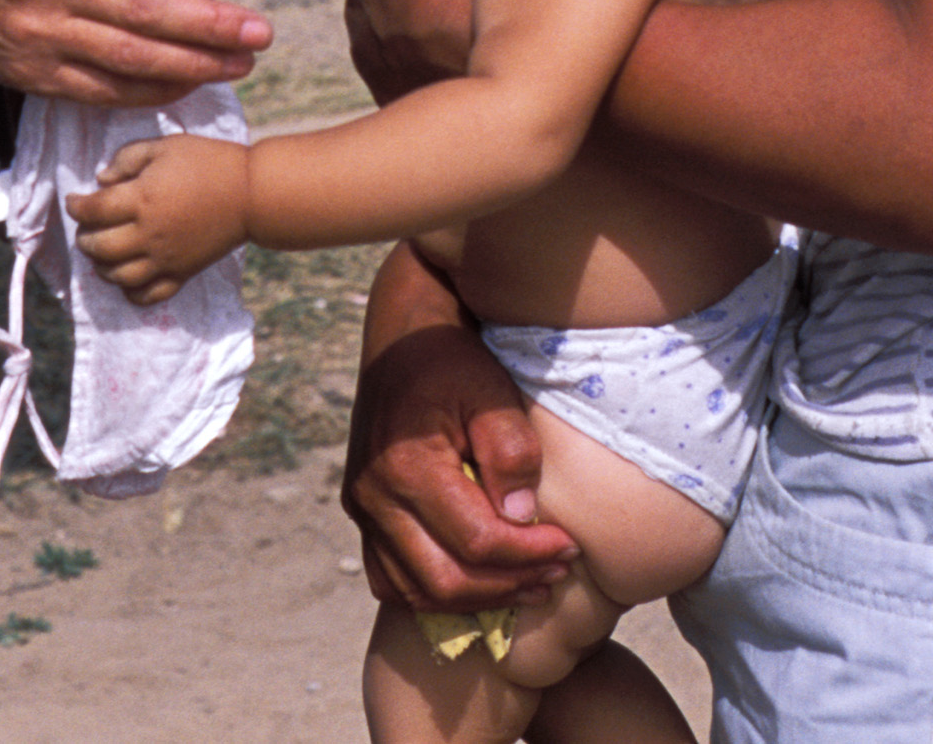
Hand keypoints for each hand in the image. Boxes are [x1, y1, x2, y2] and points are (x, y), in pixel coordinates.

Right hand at [0, 0, 268, 104]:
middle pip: (147, 9)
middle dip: (213, 26)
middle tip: (261, 32)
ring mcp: (39, 32)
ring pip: (133, 57)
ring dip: (197, 64)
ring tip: (242, 61)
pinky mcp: (35, 73)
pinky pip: (106, 88)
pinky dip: (155, 88)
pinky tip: (191, 82)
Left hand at [69, 134, 249, 306]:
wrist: (251, 193)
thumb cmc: (208, 162)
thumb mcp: (164, 146)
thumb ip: (127, 159)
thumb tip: (101, 180)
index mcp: (142, 200)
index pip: (92, 211)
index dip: (76, 206)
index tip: (74, 201)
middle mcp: (149, 234)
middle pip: (99, 247)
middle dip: (84, 238)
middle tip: (86, 227)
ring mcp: (165, 259)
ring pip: (118, 276)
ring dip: (101, 266)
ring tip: (102, 253)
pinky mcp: (182, 274)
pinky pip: (148, 295)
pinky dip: (131, 293)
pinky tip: (127, 278)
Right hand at [344, 247, 574, 608]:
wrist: (402, 335)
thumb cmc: (453, 360)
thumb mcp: (492, 392)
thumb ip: (511, 453)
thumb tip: (522, 518)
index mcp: (406, 466)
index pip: (478, 542)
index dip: (530, 555)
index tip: (570, 545)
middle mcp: (374, 496)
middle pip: (446, 579)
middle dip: (510, 585)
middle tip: (556, 571)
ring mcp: (362, 508)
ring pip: (417, 589)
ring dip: (477, 598)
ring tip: (527, 582)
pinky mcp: (363, 513)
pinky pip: (392, 578)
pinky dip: (436, 592)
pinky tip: (478, 579)